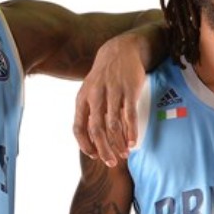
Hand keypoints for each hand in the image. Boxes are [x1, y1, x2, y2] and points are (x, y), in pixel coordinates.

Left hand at [73, 32, 146, 166]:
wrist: (121, 50)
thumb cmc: (105, 76)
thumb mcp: (91, 91)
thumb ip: (90, 112)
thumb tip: (93, 138)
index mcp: (83, 98)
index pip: (79, 127)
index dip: (85, 144)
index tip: (94, 155)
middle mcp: (95, 97)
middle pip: (97, 130)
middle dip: (104, 149)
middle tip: (111, 162)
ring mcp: (112, 93)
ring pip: (113, 125)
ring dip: (119, 143)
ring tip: (125, 153)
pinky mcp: (129, 91)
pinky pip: (129, 116)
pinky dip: (131, 131)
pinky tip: (134, 142)